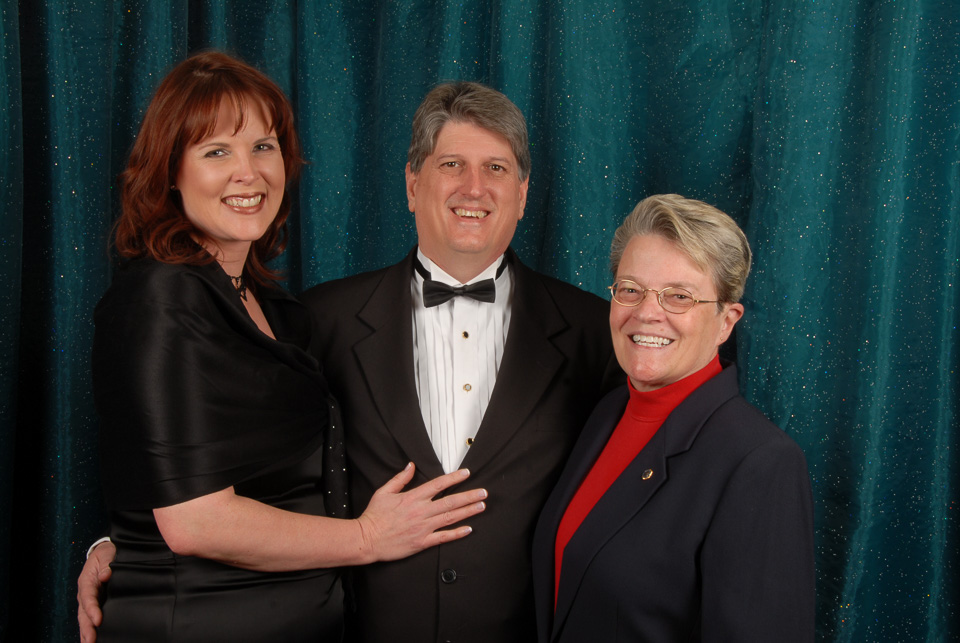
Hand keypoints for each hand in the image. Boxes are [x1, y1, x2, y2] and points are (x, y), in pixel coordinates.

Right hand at [77, 540, 114, 642]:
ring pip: (85, 618)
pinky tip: (90, 640)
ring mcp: (88, 600)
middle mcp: (85, 593)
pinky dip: (88, 629)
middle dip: (87, 627)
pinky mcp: (94, 604)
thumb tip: (105, 575)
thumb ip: (106, 563)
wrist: (104, 552)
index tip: (98, 619)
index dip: (92, 609)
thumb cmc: (106, 553)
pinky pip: (89, 618)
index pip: (88, 597)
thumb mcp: (107, 553)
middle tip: (90, 640)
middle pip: (83, 612)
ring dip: (86, 632)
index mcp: (87, 580)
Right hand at [357, 463, 485, 561]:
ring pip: (450, 518)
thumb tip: (411, 466)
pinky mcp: (422, 542)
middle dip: (469, 496)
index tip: (466, 473)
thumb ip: (400, 479)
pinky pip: (443, 537)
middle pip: (450, 501)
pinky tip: (468, 529)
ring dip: (467, 512)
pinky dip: (457, 533)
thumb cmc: (374, 516)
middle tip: (483, 492)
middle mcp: (421, 511)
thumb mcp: (384, 492)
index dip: (454, 478)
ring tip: (481, 506)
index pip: (438, 484)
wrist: (366, 539)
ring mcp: (423, 527)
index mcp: (413, 497)